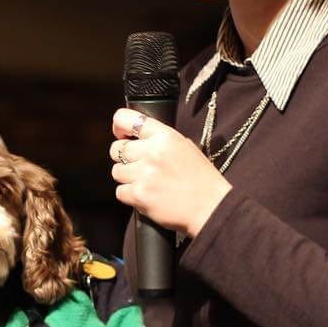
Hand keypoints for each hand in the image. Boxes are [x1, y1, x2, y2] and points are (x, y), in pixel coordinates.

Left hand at [109, 109, 231, 237]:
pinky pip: (120, 192)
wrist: (211, 207)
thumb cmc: (201, 179)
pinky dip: (129, 195)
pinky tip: (145, 195)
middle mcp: (152, 152)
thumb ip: (159, 140)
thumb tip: (135, 138)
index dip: (119, 127)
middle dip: (123, 157)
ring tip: (144, 182)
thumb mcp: (185, 147)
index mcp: (165, 136)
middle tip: (137, 165)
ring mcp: (144, 174)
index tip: (121, 134)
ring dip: (127, 178)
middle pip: (116, 149)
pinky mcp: (139, 194)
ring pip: (116, 171)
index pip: (126, 119)